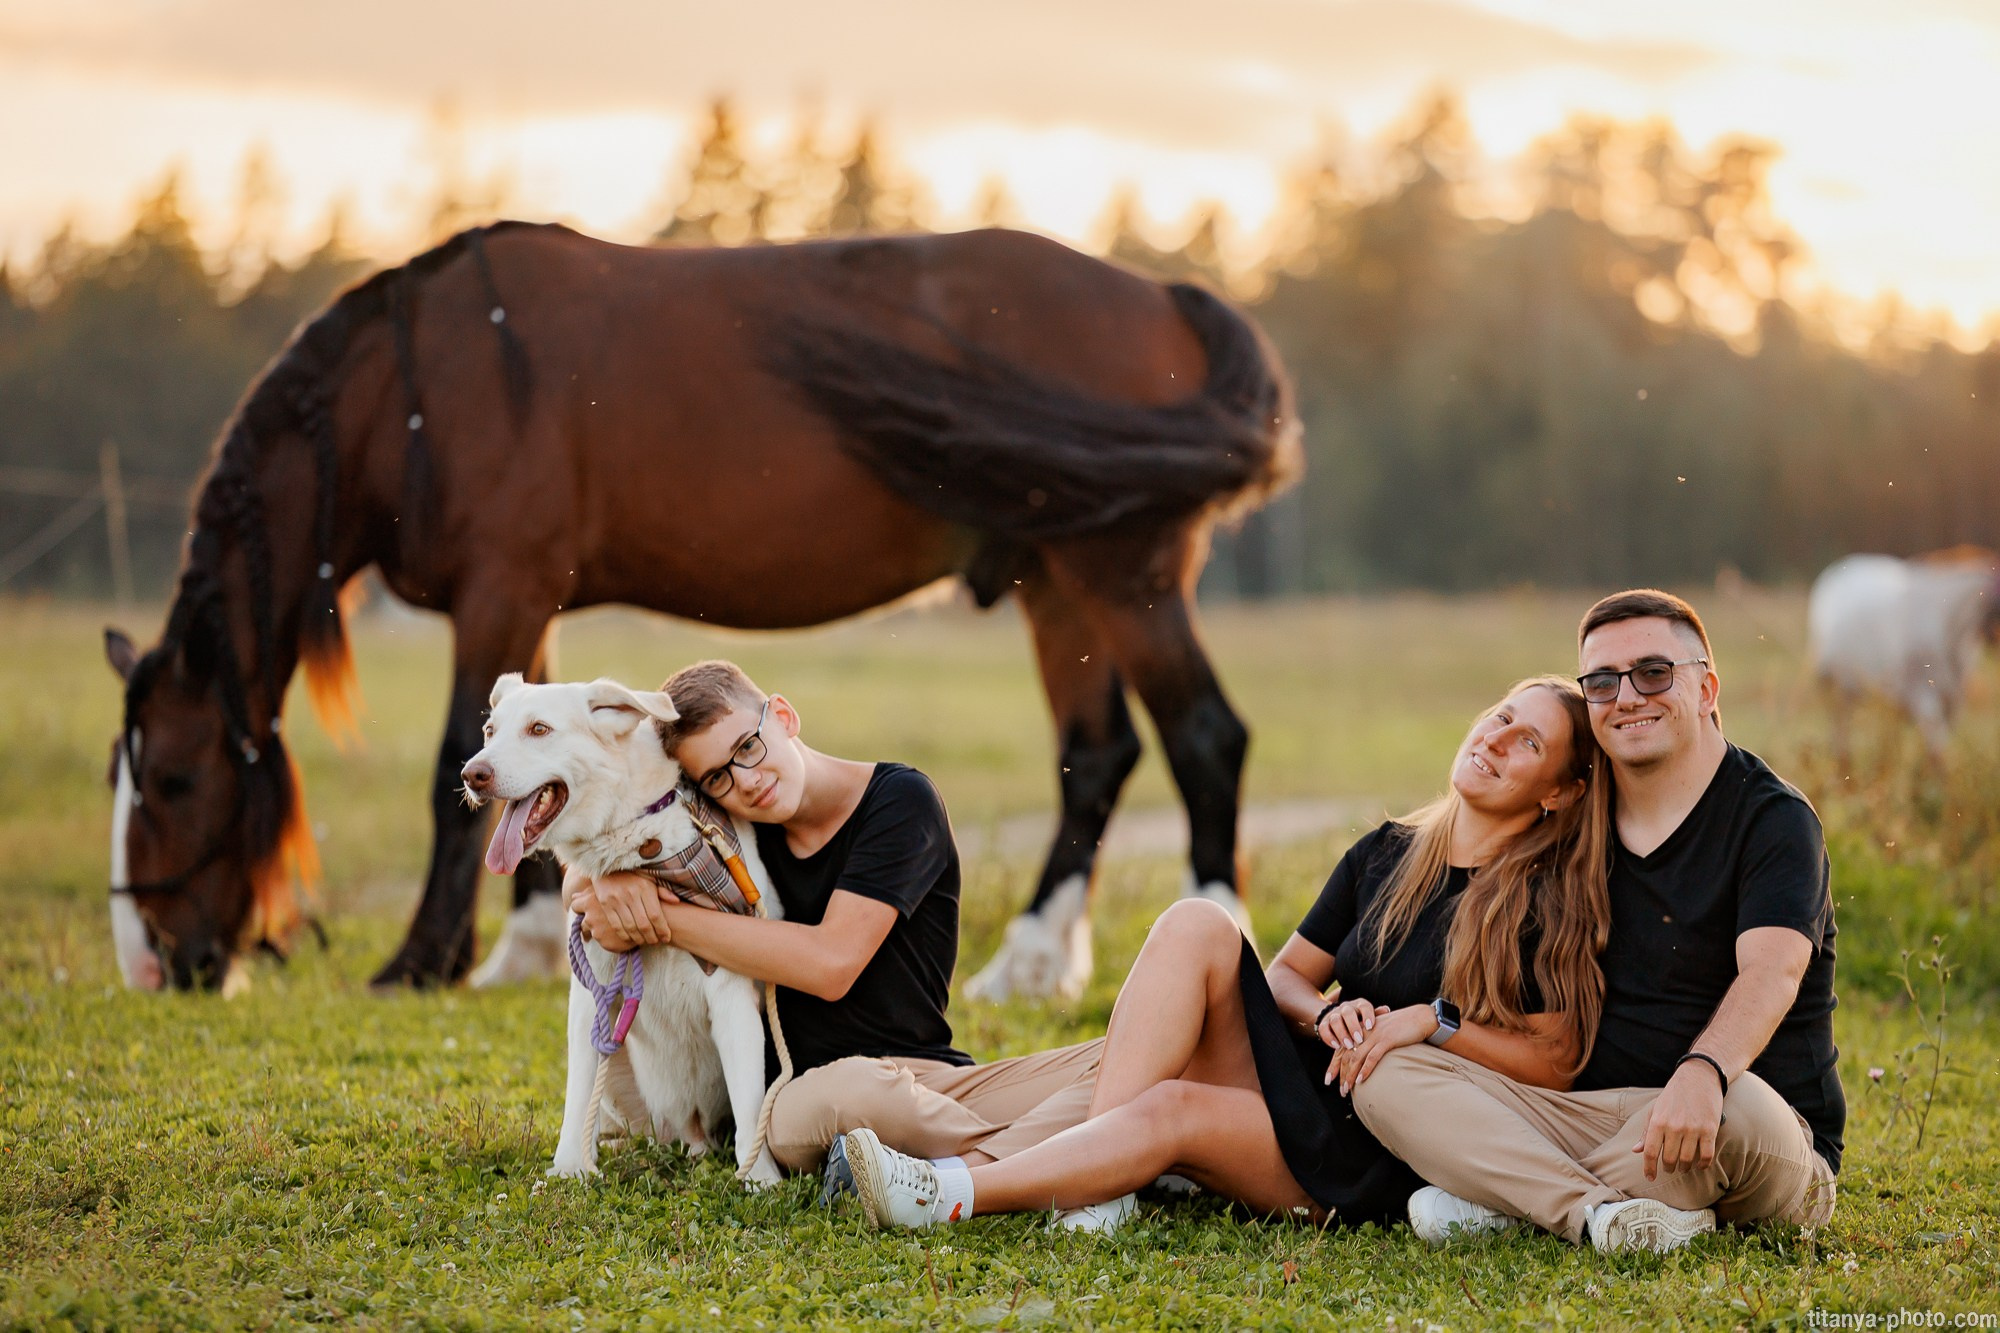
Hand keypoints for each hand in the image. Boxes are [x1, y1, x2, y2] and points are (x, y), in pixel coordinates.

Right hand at [571, 870, 673, 951]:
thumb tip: (676, 901)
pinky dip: (624, 936)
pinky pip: (616, 926)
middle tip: (656, 942)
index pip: (656, 915)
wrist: (607, 867)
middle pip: (644, 924)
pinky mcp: (605, 905)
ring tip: (645, 942)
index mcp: (645, 887)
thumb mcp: (649, 878)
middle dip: (652, 937)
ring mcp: (617, 900)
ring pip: (630, 927)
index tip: (666, 938)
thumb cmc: (632, 875)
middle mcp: (631, 894)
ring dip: (639, 939)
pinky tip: (631, 939)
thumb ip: (662, 891)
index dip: (662, 930)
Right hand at [1315, 997, 1389, 1050]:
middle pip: (1348, 1012)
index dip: (1367, 1015)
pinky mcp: (1324, 1023)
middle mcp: (1346, 1008)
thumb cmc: (1362, 1022)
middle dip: (1353, 1026)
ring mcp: (1334, 1014)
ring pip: (1335, 1020)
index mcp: (1359, 1005)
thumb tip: (1386, 1009)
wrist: (1340, 1019)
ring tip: (1348, 1046)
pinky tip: (1336, 1046)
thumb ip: (1377, 1015)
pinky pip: (1323, 1028)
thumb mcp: (1370, 1018)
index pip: (1364, 1006)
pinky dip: (1329, 1037)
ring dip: (1341, 1033)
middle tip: (1359, 1040)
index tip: (1370, 1027)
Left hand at [1333, 1004, 1437, 1095]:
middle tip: (1339, 1090)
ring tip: (1347, 1089)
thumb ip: (1372, 1042)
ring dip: (1350, 1075)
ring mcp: (1375, 1035)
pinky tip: (1361, 1080)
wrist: (1420, 1017)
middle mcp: (1364, 1032)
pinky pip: (1372, 1057)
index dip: (1334, 1065)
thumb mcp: (1382, 1033)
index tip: (1329, 1079)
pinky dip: (1365, 1069)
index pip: (1342, 1049)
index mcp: (1361, 1030)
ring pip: (1356, 1057)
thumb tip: (1365, 1060)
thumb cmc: (1403, 1027)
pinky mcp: (1387, 1039)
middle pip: (1346, 1054)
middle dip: (1340, 1074)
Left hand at [1634, 1061, 1725, 1179]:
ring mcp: (1692, 1129)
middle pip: (1669, 1159)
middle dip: (1668, 1168)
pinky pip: (1706, 1156)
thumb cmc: (1674, 1095)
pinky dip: (1702, 1165)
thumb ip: (1646, 1131)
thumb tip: (1636, 1151)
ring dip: (1685, 1167)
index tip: (1650, 1177)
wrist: (1699, 1077)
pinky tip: (1699, 1165)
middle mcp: (1674, 1127)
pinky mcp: (1710, 1130)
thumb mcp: (1656, 1109)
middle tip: (1669, 1168)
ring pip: (1687, 1160)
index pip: (1649, 1152)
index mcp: (1657, 1122)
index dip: (1649, 1168)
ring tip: (1683, 1167)